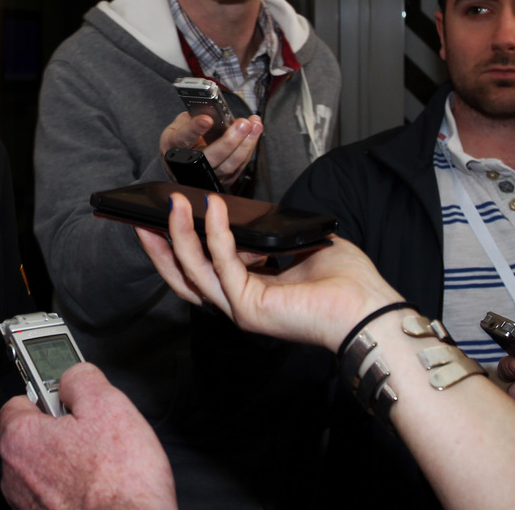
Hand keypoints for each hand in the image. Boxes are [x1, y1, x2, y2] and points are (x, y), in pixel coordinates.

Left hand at [0, 363, 175, 509]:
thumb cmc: (118, 484)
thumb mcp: (108, 404)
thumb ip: (81, 377)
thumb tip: (73, 376)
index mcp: (21, 438)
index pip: (19, 400)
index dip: (49, 394)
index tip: (68, 395)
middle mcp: (15, 474)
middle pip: (32, 435)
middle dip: (60, 429)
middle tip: (92, 430)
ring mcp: (27, 503)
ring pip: (44, 467)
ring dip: (67, 461)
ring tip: (101, 461)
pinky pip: (53, 494)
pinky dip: (72, 488)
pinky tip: (99, 486)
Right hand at [134, 192, 401, 351]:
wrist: (369, 307)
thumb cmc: (346, 282)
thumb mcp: (297, 244)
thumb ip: (267, 234)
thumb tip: (244, 217)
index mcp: (251, 289)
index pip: (204, 269)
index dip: (183, 243)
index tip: (171, 215)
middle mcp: (240, 303)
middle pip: (185, 277)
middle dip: (162, 246)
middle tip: (145, 218)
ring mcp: (241, 309)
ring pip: (193, 272)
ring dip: (178, 236)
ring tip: (173, 205)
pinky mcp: (249, 308)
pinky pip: (223, 263)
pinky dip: (215, 233)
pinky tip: (214, 208)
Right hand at [159, 112, 262, 186]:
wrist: (183, 160)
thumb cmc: (182, 138)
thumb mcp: (180, 123)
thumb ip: (193, 116)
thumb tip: (212, 108)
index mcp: (173, 147)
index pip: (184, 139)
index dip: (195, 129)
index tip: (207, 119)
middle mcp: (190, 165)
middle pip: (211, 157)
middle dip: (230, 140)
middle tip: (243, 124)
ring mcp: (207, 174)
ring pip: (229, 165)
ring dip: (246, 144)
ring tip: (255, 126)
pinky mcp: (222, 178)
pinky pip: (238, 166)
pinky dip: (248, 149)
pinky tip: (254, 133)